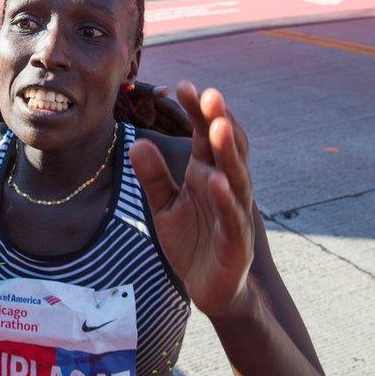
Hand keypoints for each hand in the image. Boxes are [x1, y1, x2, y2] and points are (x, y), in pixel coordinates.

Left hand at [129, 82, 254, 318]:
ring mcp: (235, 211)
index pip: (204, 135)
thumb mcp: (164, 207)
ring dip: (228, 151)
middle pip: (225, 147)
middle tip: (209, 94)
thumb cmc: (192, 242)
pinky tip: (217, 182)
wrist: (210, 289)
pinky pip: (233, 216)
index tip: (183, 86)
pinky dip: (226, 199)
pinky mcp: (237, 240)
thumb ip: (153, 176)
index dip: (197, 112)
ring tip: (219, 126)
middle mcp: (224, 185)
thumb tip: (136, 142)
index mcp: (206, 173)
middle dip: (218, 120)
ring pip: (235, 175)